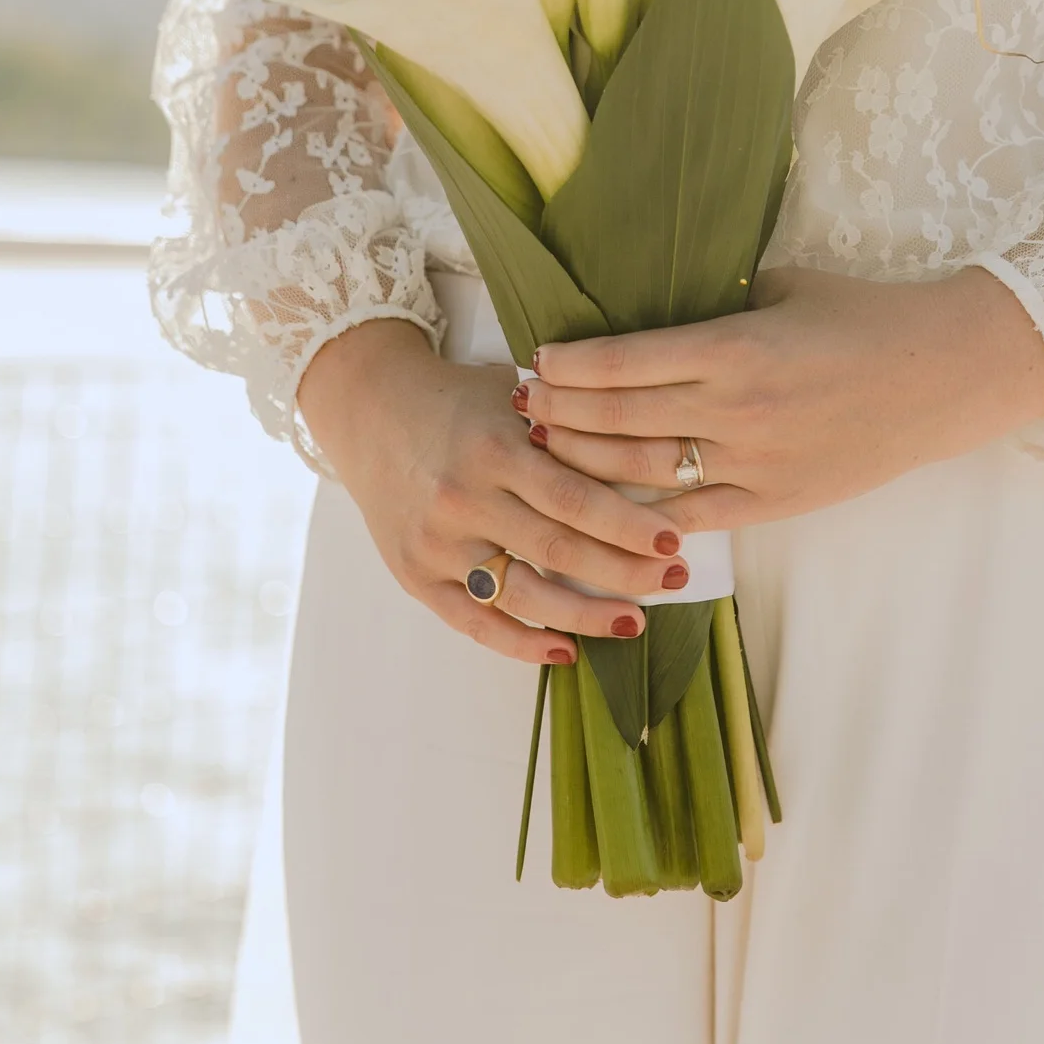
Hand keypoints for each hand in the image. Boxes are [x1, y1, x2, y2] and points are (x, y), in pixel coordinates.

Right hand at [298, 319, 691, 664]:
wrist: (369, 407)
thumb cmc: (457, 397)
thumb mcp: (511, 393)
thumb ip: (569, 421)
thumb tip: (654, 449)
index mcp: (494, 448)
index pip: (573, 497)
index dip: (627, 525)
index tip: (673, 541)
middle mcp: (463, 499)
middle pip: (557, 549)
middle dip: (623, 571)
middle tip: (674, 579)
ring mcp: (436, 543)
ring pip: (522, 594)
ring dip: (585, 615)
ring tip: (635, 622)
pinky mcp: (415, 575)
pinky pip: (474, 621)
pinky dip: (521, 643)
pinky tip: (567, 651)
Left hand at [521, 266, 1043, 532]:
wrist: (942, 377)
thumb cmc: (866, 318)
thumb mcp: (786, 287)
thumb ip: (722, 301)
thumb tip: (659, 300)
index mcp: (733, 346)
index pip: (622, 361)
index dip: (567, 366)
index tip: (535, 362)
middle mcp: (733, 410)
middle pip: (615, 420)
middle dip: (558, 415)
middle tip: (522, 408)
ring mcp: (752, 463)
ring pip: (640, 474)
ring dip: (585, 463)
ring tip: (549, 452)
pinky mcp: (771, 502)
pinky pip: (688, 516)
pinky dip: (642, 515)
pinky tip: (607, 508)